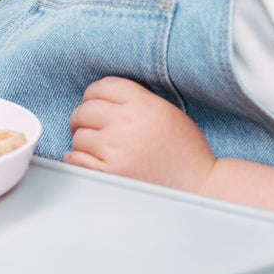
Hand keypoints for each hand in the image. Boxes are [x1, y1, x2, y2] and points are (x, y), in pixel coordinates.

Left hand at [65, 77, 215, 192]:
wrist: (198, 187)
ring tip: (97, 148)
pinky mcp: (108, 173)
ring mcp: (115, 149)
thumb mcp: (166, 112)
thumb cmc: (184, 151)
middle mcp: (127, 123)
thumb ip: (136, 100)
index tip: (93, 103)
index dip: (93, 94)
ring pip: (79, 135)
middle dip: (83, 117)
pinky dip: (78, 160)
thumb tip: (100, 98)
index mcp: (143, 104)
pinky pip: (75, 159)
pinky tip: (91, 161)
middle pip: (85, 110)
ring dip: (83, 140)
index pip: (102, 86)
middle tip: (88, 126)